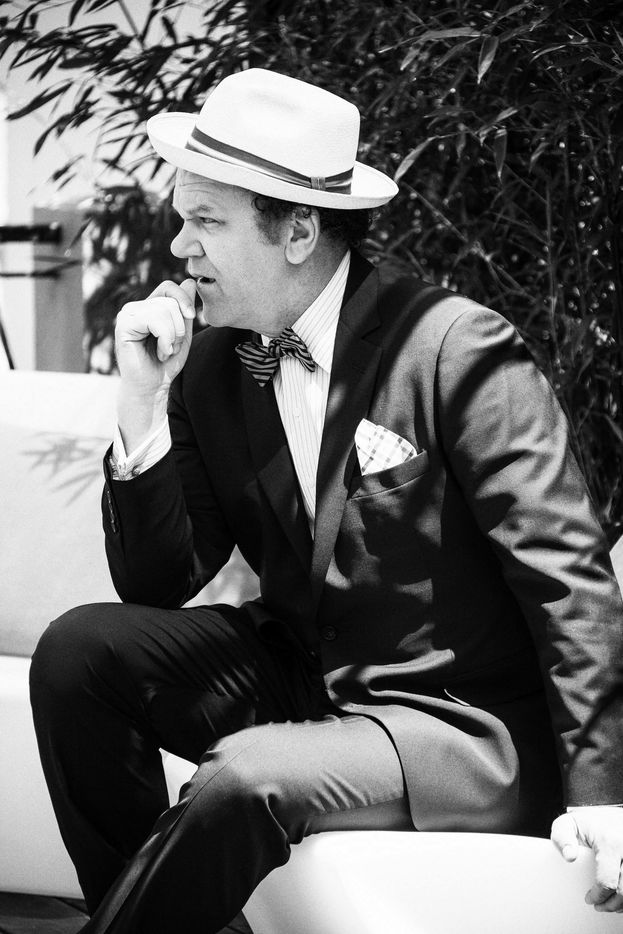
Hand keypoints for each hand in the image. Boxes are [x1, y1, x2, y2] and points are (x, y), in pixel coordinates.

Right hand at [115, 278, 196, 395]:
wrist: (152, 388)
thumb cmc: (166, 363)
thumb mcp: (183, 333)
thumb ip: (185, 310)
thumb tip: (190, 280)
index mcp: (148, 307)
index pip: (169, 287)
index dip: (184, 299)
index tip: (192, 315)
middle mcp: (135, 308)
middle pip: (170, 300)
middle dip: (180, 327)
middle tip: (173, 347)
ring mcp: (127, 315)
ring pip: (164, 310)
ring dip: (173, 336)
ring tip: (166, 351)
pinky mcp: (123, 325)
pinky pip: (154, 320)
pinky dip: (165, 339)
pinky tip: (160, 353)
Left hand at [551, 807, 622, 911]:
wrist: (607, 812)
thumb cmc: (587, 821)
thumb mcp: (568, 824)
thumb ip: (562, 838)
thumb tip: (570, 856)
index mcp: (609, 842)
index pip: (607, 881)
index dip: (598, 895)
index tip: (590, 899)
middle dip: (610, 904)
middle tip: (600, 906)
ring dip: (622, 902)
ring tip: (610, 904)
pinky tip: (621, 897)